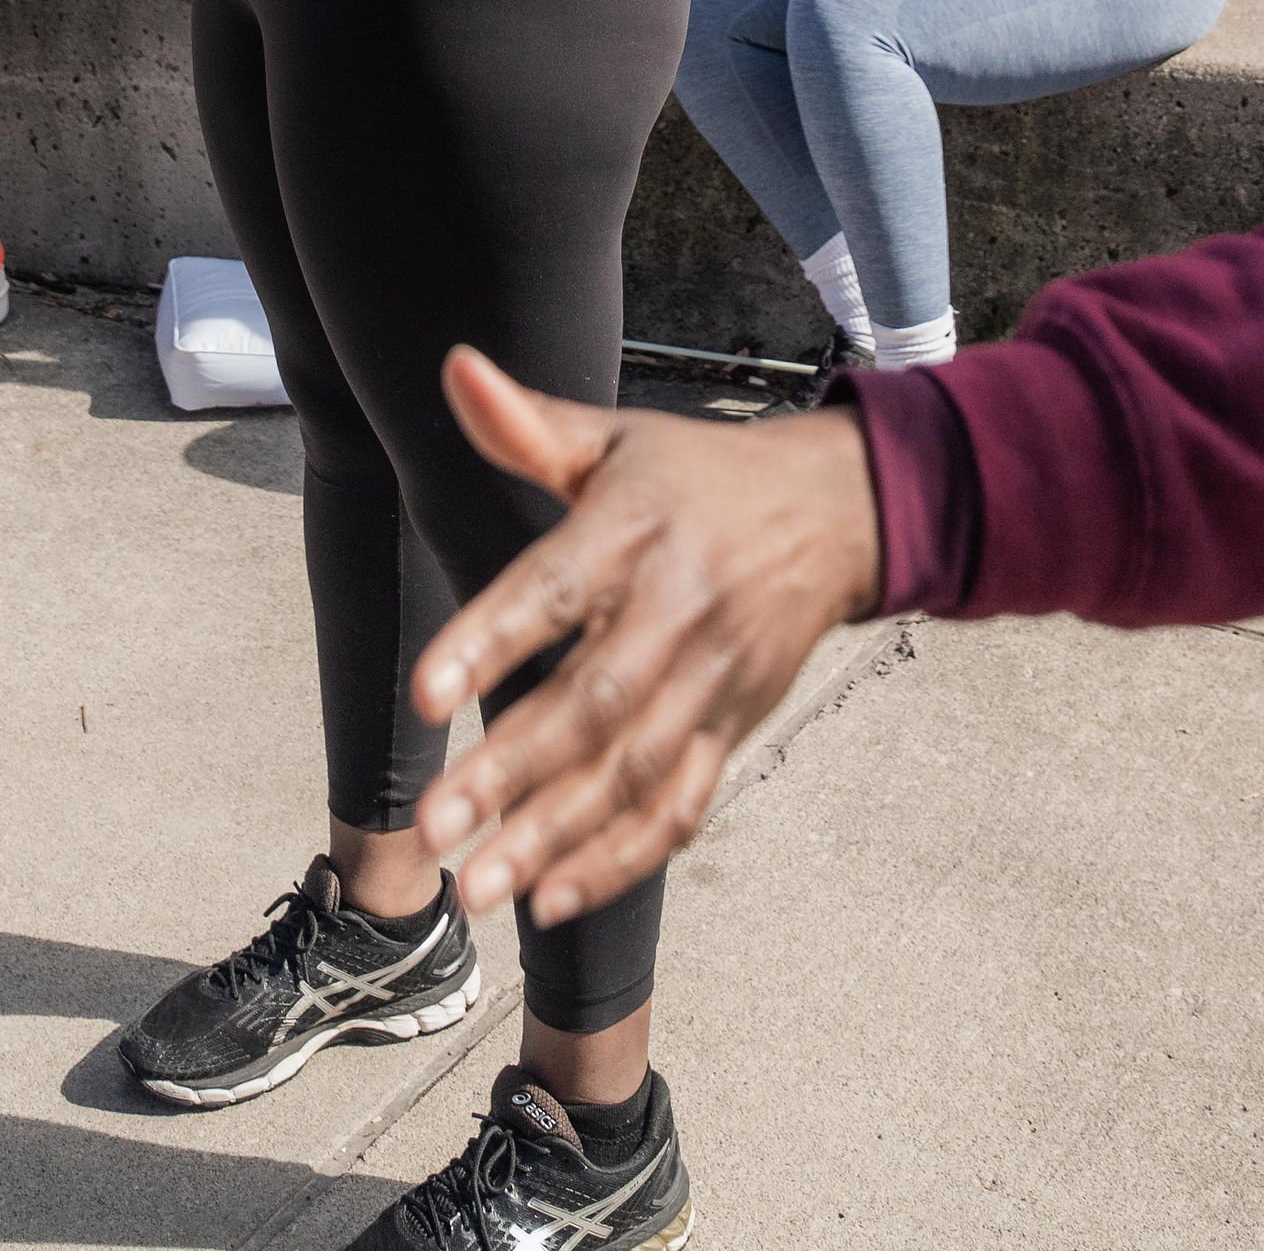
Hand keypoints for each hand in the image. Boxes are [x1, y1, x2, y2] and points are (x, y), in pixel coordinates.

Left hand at [410, 347, 884, 925]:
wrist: (837, 512)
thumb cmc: (698, 477)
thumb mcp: (618, 440)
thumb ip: (528, 424)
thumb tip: (454, 368)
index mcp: (637, 528)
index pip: (556, 589)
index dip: (490, 640)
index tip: (425, 697)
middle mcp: (678, 608)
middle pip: (593, 702)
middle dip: (513, 770)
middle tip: (434, 826)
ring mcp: (713, 677)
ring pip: (634, 769)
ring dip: (555, 834)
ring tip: (479, 887)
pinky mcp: (735, 726)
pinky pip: (682, 803)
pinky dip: (623, 857)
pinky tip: (555, 896)